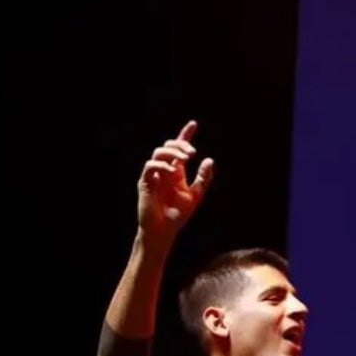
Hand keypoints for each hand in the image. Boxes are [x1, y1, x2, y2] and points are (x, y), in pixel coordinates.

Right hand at [137, 120, 214, 243]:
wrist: (164, 230)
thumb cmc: (178, 215)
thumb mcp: (196, 195)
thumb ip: (203, 178)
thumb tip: (209, 160)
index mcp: (176, 172)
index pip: (179, 149)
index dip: (185, 135)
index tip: (194, 124)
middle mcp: (164, 170)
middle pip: (168, 146)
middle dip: (180, 144)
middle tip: (192, 152)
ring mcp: (154, 175)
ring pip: (158, 152)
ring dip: (173, 152)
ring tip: (186, 158)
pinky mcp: (145, 182)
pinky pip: (150, 166)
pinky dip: (161, 165)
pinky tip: (172, 171)